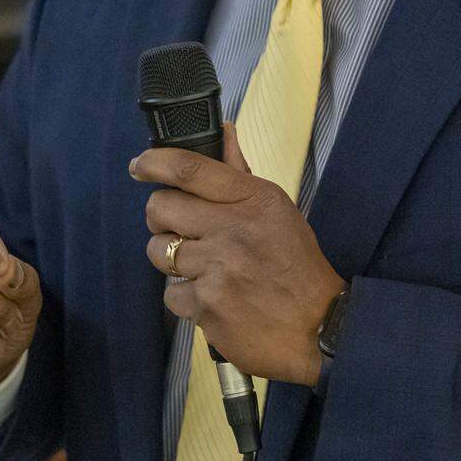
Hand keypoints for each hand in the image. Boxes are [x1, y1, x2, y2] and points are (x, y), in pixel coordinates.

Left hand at [133, 124, 344, 385]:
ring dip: (171, 260)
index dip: (156, 162)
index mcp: (253, 200)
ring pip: (158, 251)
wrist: (320, 329)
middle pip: (161, 207)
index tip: (140, 165)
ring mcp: (218, 268)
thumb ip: (241, 175)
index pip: (190, 169)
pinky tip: (210, 298)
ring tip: (199, 266)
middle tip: (176, 228)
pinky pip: (171, 293)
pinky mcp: (206, 304)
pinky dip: (185, 298)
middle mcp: (233, 229)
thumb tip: (223, 131)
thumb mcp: (278, 212)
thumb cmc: (298, 267)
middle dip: (160, 217)